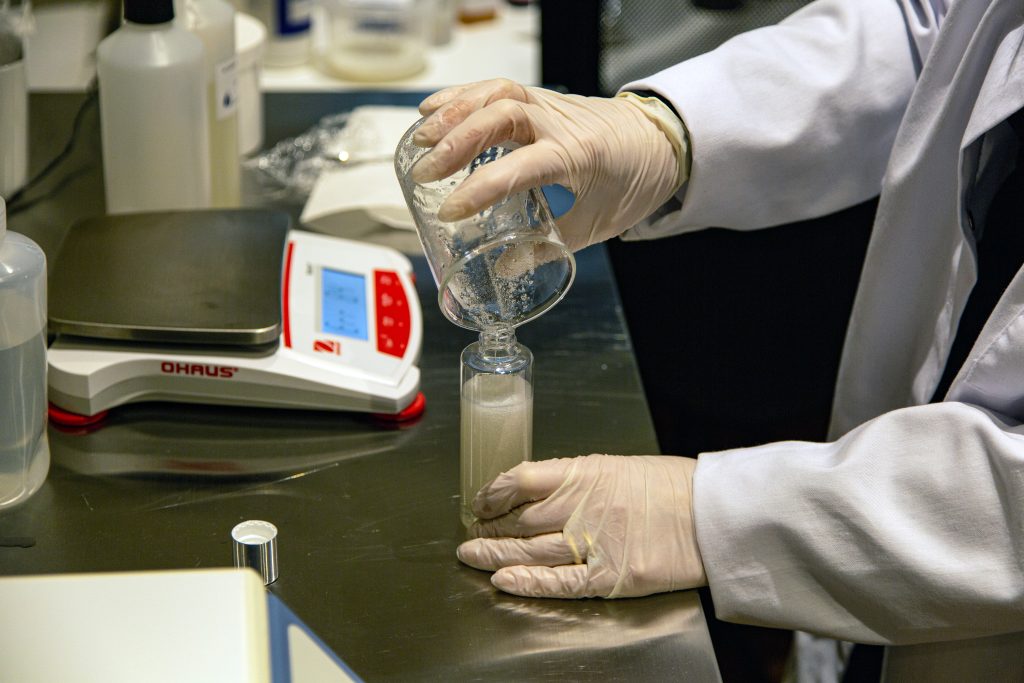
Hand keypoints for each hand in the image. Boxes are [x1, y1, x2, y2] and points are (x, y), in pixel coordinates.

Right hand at [410, 79, 688, 252]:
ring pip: (496, 92)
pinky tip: (434, 109)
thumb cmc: (633, 183)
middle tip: (423, 172)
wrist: (663, 141)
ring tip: (420, 138)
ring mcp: (549, 104)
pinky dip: (462, 95)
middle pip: (500, 115)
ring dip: (453, 112)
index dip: (481, 189)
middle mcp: (560, 122)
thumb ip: (548, 248)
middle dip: (455, 142)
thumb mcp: (596, 225)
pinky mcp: (541, 99)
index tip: (450, 211)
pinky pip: (498, 87)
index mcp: (578, 156)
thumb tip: (503, 271)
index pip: (520, 168)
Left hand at [458, 454, 705, 597]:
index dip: (493, 492)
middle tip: (472, 533)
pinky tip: (503, 579)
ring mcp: (596, 543)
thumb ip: (576, 480)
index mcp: (585, 473)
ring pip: (530, 551)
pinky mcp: (610, 576)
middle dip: (490, 528)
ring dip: (495, 554)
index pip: (520, 478)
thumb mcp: (617, 468)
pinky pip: (559, 582)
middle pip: (520, 519)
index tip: (482, 500)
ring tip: (472, 556)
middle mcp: (584, 507)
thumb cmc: (671, 487)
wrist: (714, 514)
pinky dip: (527, 581)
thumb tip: (535, 494)